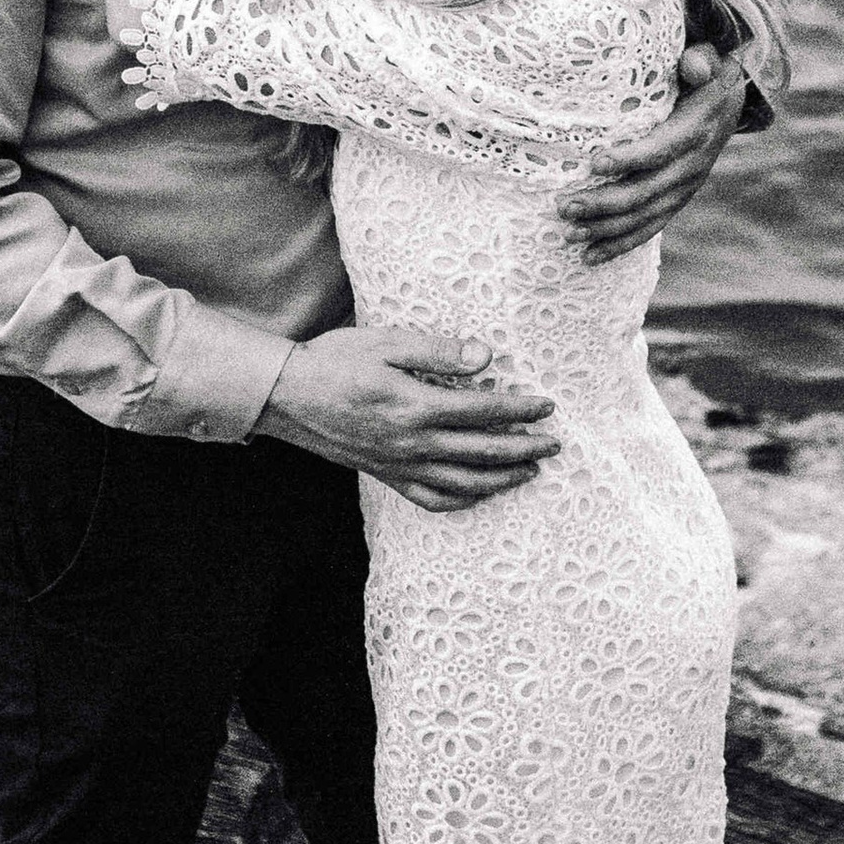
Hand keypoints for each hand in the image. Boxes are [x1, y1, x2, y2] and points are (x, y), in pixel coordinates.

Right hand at [255, 325, 557, 514]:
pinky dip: (463, 500)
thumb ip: (438, 351)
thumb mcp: (387, 343)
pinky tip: (479, 493)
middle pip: (484, 452)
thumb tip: (485, 357)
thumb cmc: (336, 361)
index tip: (547, 406)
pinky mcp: (387, 476)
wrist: (288, 396)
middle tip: (555, 444)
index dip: (521, 410)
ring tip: (529, 471)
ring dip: (503, 478)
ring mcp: (400, 465)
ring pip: (465, 483)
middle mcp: (414, 443)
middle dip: (526, 448)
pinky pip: (433, 499)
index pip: (485, 412)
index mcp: (418, 406)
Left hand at [558, 45, 752, 265]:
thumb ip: (701, 59)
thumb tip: (695, 64)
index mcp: (695, 132)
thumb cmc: (704, 76)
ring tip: (568, 233)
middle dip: (604, 203)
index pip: (660, 150)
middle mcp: (691, 167)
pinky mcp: (674, 202)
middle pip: (645, 193)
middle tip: (564, 206)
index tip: (594, 163)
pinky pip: (649, 229)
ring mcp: (683, 190)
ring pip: (643, 218)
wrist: (728, 103)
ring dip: (605, 229)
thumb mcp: (710, 61)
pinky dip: (619, 245)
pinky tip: (589, 257)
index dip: (629, 159)